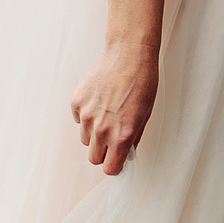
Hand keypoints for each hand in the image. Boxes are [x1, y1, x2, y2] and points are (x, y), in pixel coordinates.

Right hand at [68, 42, 158, 175]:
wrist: (128, 54)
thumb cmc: (142, 81)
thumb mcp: (145, 114)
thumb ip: (134, 137)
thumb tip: (127, 151)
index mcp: (122, 136)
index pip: (110, 168)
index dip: (115, 164)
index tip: (117, 158)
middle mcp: (101, 129)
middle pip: (94, 157)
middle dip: (103, 152)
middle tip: (112, 137)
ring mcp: (86, 115)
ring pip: (85, 138)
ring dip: (94, 133)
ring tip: (107, 113)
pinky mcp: (77, 102)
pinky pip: (78, 119)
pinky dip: (86, 114)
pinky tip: (100, 99)